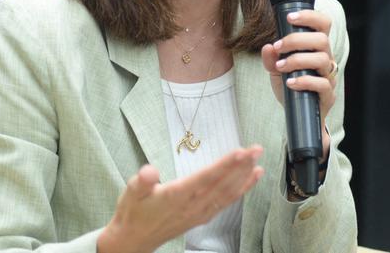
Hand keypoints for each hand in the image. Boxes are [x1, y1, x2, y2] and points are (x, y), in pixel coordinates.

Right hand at [97, 146, 263, 252]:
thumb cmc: (133, 213)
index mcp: (178, 195)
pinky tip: (250, 180)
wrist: (134, 240)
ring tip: (258, 160)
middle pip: (222, 183)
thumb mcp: (131, 193)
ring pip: (227, 192)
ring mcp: (200, 212)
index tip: (240, 152)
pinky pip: (226, 202)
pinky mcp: (203, 216)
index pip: (206, 177)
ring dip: (244, 176)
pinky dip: (240, 190)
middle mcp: (193, 205)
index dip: (225, 165)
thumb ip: (142, 182)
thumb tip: (149, 172)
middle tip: (257, 149)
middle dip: (241, 165)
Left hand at [261, 9, 337, 160]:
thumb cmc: (291, 86)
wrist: (298, 116)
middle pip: (322, 40)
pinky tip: (290, 83)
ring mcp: (329, 77)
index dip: (310, 16)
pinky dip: (304, 81)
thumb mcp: (276, 70)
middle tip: (279, 46)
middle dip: (297, 40)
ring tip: (281, 65)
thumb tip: (268, 47)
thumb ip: (271, 58)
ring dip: (298, 60)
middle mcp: (326, 59)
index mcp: (317, 48)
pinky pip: (321, 84)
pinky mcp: (327, 94)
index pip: (323, 24)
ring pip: (322, 59)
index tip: (290, 17)